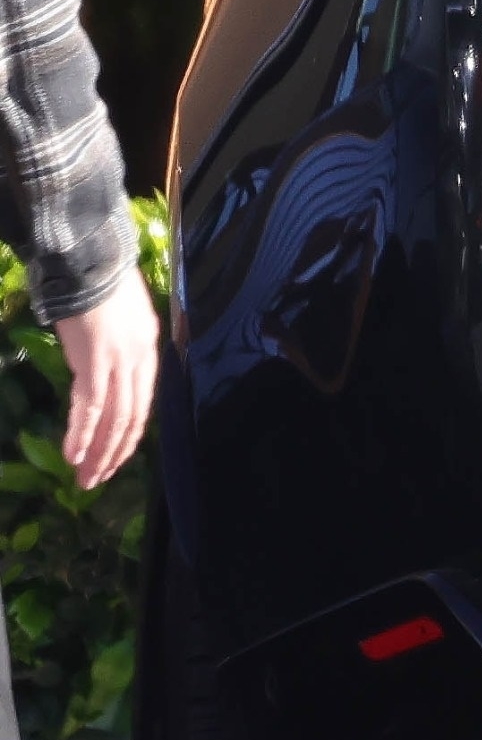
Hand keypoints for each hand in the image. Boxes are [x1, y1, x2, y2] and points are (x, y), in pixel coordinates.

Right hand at [56, 266, 159, 491]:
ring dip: (98, 453)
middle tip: (98, 479)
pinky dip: (82, 434)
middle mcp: (140, 361)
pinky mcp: (94, 363)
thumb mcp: (126, 315)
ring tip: (86, 479)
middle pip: (131, 419)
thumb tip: (108, 369)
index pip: (143, 404)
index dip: (129, 434)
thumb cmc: (101, 282)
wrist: (89, 260)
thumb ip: (123, 345)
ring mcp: (119, 364)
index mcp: (149, 350)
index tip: (115, 456)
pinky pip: (91, 408)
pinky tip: (74, 455)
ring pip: (114, 420)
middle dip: (114, 454)